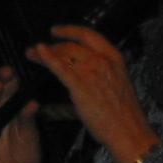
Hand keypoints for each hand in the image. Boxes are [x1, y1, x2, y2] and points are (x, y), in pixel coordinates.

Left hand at [26, 25, 157, 162]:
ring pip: (63, 54)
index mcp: (115, 58)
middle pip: (72, 44)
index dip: (70, 30)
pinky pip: (60, 67)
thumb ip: (100, 75)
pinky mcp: (81, 86)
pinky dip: (47, 57)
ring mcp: (92, 71)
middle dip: (53, 44)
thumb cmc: (125, 115)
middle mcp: (104, 60)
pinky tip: (38, 53)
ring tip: (32, 54)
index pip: (89, 35)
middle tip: (39, 49)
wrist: (130, 132)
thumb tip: (80, 75)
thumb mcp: (118, 84)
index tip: (56, 31)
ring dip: (44, 52)